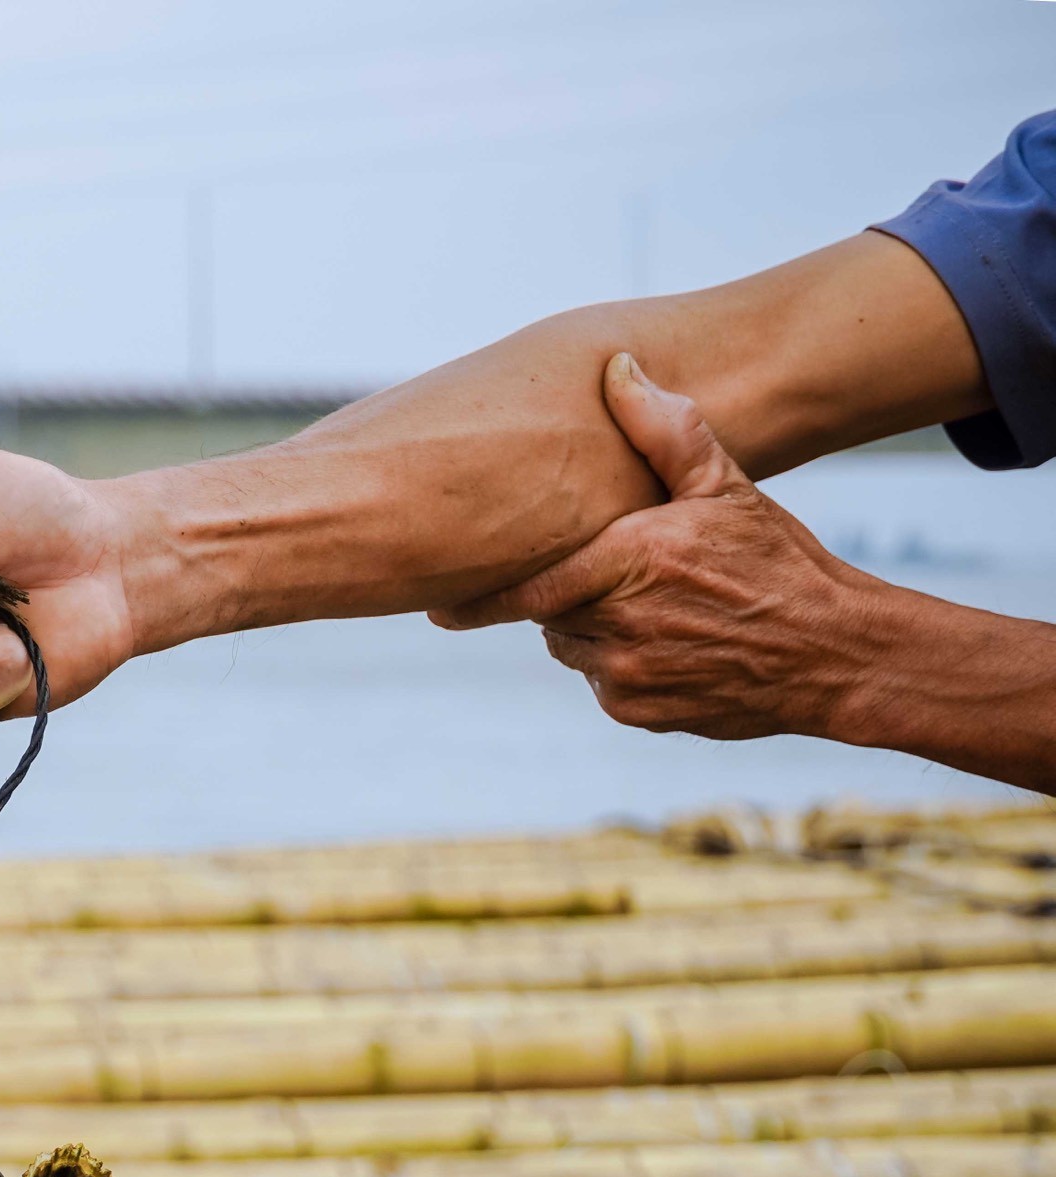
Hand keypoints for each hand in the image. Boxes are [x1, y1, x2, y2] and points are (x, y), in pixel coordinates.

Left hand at [430, 352, 898, 741]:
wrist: (836, 654)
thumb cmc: (779, 562)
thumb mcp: (727, 486)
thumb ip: (665, 430)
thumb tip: (618, 370)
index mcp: (627, 563)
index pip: (526, 586)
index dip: (479, 598)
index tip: (436, 608)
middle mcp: (616, 626)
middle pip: (549, 611)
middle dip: (567, 593)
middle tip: (615, 575)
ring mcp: (624, 677)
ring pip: (573, 648)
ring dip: (593, 629)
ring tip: (655, 608)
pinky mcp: (637, 712)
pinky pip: (603, 683)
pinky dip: (621, 665)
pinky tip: (671, 645)